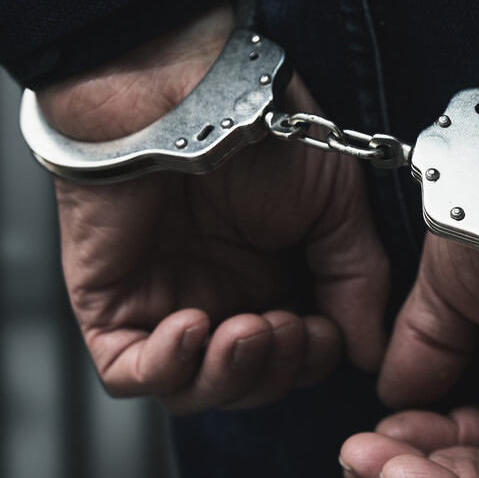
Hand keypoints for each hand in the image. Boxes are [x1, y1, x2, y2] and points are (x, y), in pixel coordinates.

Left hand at [38, 3, 388, 411]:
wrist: (183, 87)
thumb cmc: (258, 129)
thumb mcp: (336, 206)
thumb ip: (357, 280)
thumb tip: (372, 352)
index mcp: (269, 278)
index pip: (290, 360)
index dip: (311, 361)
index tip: (328, 331)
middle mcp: (216, 295)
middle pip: (244, 384)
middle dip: (275, 371)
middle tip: (290, 327)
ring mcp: (160, 302)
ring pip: (190, 390)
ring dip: (230, 376)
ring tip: (250, 327)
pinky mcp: (106, 302)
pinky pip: (128, 373)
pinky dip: (168, 367)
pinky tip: (196, 326)